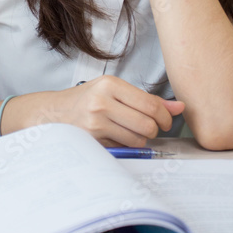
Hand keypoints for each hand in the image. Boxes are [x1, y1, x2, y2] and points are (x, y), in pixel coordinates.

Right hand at [28, 76, 185, 146]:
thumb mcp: (112, 91)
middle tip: (148, 127)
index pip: (151, 104)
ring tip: (128, 131)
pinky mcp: (93, 140)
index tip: (164, 120)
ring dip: (140, 139)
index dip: (165, 116)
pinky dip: (126, 145)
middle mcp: (102, 102)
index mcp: (109, 84)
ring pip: (138, 139)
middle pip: (148, 125)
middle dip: (154, 130)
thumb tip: (179, 107)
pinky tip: (115, 137)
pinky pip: (124, 148)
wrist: (52, 113)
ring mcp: (95, 123)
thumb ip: (147, 99)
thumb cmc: (85, 100)